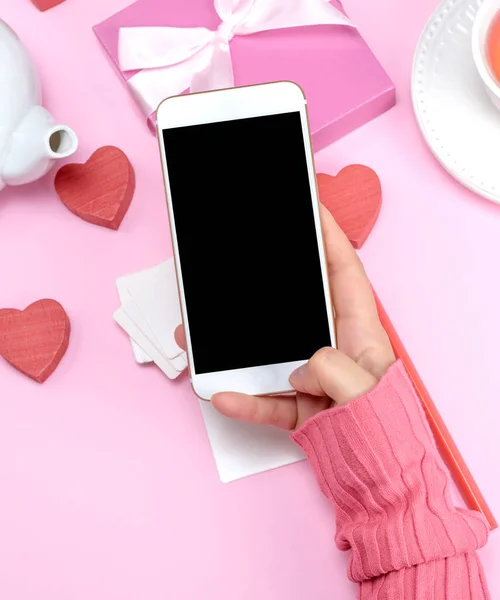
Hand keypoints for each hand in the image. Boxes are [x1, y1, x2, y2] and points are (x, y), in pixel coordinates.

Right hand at [175, 204, 394, 429]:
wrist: (383, 479)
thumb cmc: (388, 432)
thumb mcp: (369, 393)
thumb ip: (335, 370)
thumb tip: (300, 367)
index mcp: (361, 333)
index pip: (344, 272)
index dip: (329, 237)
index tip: (310, 209)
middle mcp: (334, 348)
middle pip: (296, 304)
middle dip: (264, 285)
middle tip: (236, 266)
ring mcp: (312, 376)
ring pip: (266, 350)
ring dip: (233, 345)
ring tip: (201, 335)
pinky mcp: (298, 406)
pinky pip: (263, 398)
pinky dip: (243, 398)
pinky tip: (221, 394)